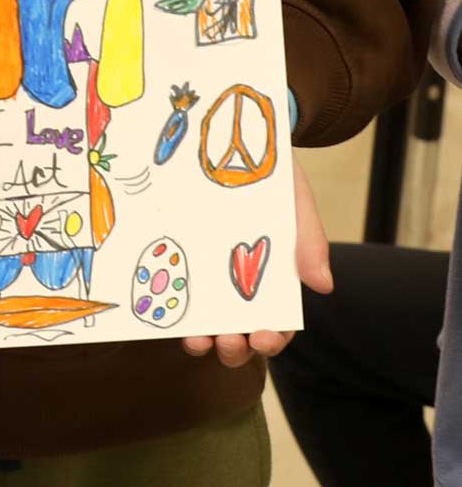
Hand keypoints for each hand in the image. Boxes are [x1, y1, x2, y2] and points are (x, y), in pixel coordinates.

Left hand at [182, 160, 329, 367]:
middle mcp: (238, 286)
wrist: (238, 138)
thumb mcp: (298, 206)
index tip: (266, 338)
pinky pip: (172, 288)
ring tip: (197, 340)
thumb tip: (323, 286)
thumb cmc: (277, 181)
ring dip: (202, 338)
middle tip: (229, 343)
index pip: (276, 323)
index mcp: (273, 281)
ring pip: (204, 320)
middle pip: (239, 332)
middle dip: (235, 348)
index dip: (273, 338)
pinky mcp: (179, 256)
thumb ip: (310, 243)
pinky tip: (163, 311)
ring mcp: (206, 274)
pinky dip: (170, 306)